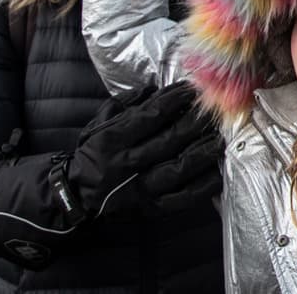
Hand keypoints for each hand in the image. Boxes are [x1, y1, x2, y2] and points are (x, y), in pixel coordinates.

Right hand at [56, 83, 221, 221]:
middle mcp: (126, 164)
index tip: (193, 89)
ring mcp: (140, 188)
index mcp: (112, 140)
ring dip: (203, 153)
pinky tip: (218, 171)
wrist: (77, 194)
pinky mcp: (150, 207)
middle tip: (214, 111)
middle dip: (196, 123)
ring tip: (220, 138)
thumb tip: (155, 88)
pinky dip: (204, 186)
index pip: (151, 116)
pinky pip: (182, 197)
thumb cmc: (93, 151)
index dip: (175, 100)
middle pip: (169, 141)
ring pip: (178, 169)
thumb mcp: (100, 122)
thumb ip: (126, 103)